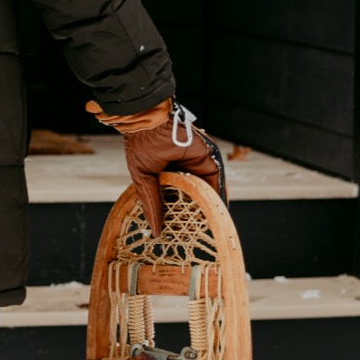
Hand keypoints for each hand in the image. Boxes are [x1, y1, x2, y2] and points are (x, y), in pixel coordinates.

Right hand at [86, 97, 226, 231]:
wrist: (151, 123)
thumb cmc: (141, 146)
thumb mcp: (143, 178)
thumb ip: (151, 202)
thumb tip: (155, 230)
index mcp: (165, 177)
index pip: (172, 201)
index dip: (174, 217)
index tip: (174, 235)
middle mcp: (182, 173)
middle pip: (191, 199)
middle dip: (193, 216)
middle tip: (192, 236)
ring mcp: (196, 168)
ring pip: (205, 193)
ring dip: (207, 210)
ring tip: (207, 230)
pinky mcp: (208, 162)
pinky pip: (217, 183)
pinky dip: (218, 198)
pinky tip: (218, 214)